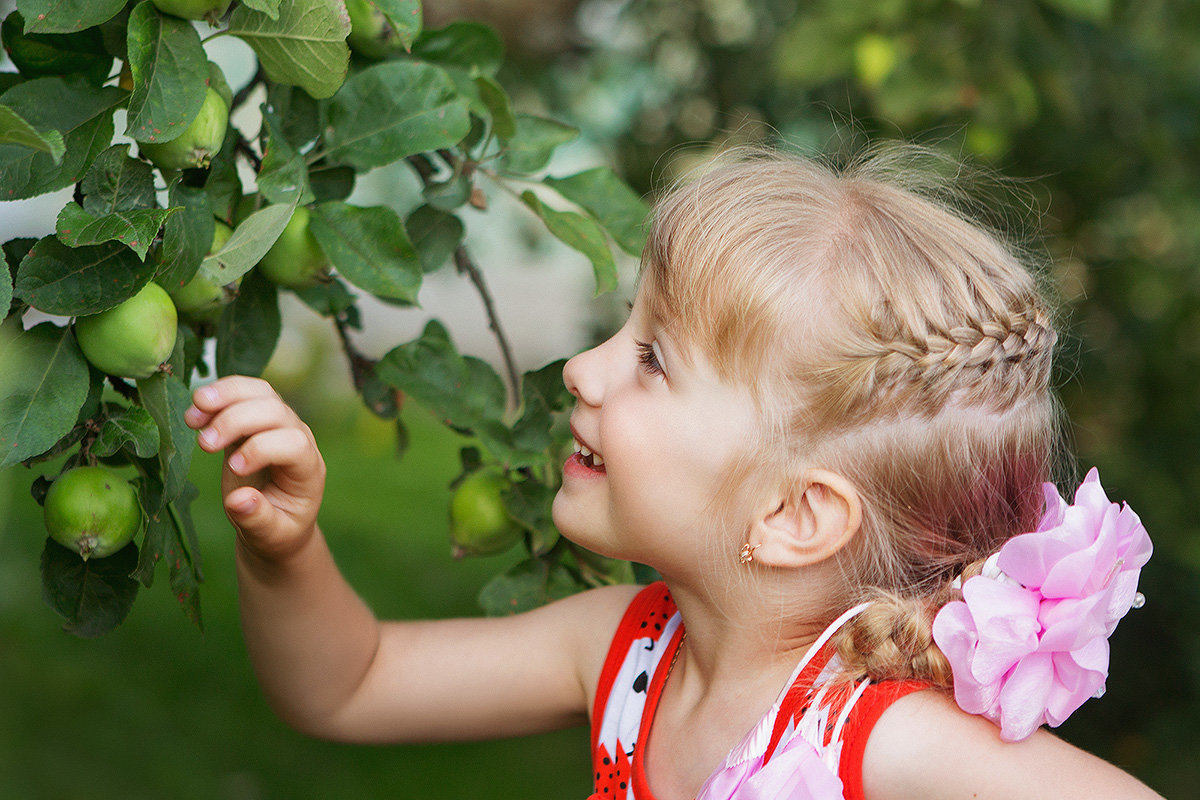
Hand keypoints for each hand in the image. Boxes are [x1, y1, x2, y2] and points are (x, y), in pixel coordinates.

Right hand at [185, 376, 325, 560]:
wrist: (274, 523)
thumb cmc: (276, 531)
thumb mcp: (271, 535)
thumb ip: (258, 519)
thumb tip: (239, 500)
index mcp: (307, 469)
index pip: (294, 444)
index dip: (263, 449)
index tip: (233, 468)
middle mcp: (298, 438)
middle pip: (275, 410)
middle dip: (237, 421)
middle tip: (204, 445)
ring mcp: (278, 425)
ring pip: (258, 392)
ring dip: (225, 396)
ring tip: (193, 414)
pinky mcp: (254, 421)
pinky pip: (240, 395)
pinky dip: (216, 398)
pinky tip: (193, 415)